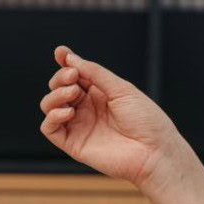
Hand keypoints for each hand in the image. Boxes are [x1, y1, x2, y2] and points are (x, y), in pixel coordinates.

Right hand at [39, 45, 185, 189]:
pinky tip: (69, 111)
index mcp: (101, 93)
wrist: (154, 151)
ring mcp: (80, 125)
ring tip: (73, 93)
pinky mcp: (74, 144)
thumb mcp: (121, 89)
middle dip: (61, 77)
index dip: (66, 62)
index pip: (76, 74)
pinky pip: (49, 128)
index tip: (60, 52)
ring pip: (50, 105)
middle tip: (73, 77)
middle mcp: (88, 108)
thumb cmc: (146, 120)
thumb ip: (95, 73)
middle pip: (59, 87)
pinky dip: (52, 116)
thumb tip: (71, 58)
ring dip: (55, 94)